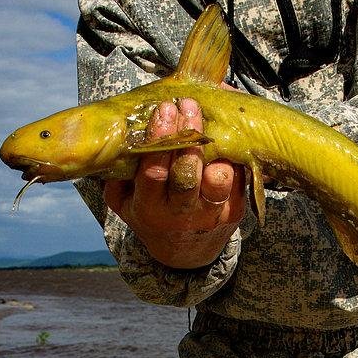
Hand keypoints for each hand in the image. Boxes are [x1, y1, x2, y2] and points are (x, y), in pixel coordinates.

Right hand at [103, 97, 244, 268]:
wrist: (185, 253)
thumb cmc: (150, 213)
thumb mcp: (124, 200)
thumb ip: (120, 171)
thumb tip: (124, 127)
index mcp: (150, 208)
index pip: (154, 172)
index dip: (160, 140)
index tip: (162, 109)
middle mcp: (181, 214)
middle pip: (188, 173)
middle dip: (188, 135)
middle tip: (188, 104)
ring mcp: (211, 213)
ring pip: (219, 178)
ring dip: (216, 148)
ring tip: (210, 120)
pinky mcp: (235, 211)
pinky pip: (237, 178)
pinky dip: (231, 155)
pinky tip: (224, 134)